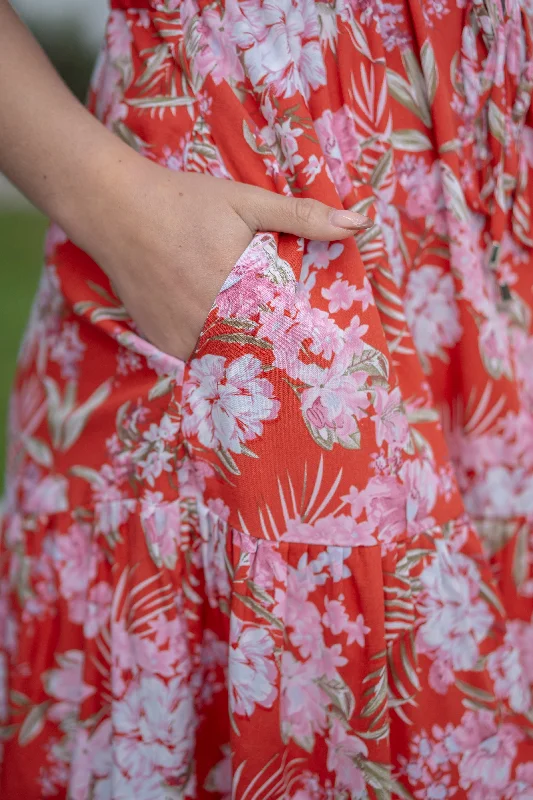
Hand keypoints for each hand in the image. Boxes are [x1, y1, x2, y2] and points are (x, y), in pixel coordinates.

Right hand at [77, 156, 372, 361]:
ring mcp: (181, 336)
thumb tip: (360, 224)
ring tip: (261, 353)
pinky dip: (210, 354)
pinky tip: (221, 342)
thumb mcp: (245, 200)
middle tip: (295, 356)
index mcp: (240, 288)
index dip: (304, 341)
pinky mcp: (161, 342)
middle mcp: (210, 320)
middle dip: (275, 352)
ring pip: (225, 361)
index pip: (285, 331)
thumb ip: (302, 215)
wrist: (116, 209)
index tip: (322, 350)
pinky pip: (195, 360)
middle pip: (256, 351)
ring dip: (242, 356)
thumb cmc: (184, 202)